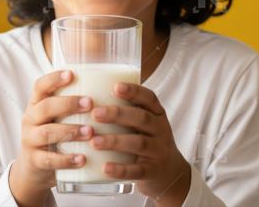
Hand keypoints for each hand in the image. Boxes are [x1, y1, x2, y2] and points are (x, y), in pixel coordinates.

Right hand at [9, 70, 94, 205]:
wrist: (33, 169)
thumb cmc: (54, 136)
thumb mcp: (57, 118)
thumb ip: (74, 106)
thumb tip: (112, 89)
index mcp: (36, 104)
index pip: (40, 86)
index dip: (54, 79)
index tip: (72, 74)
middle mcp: (30, 119)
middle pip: (45, 107)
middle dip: (68, 104)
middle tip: (90, 104)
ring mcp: (30, 140)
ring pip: (47, 133)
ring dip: (70, 131)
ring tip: (90, 132)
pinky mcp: (34, 161)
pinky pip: (49, 160)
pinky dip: (66, 159)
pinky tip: (82, 159)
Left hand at [89, 82, 191, 204]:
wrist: (170, 172)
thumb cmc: (147, 140)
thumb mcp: (144, 123)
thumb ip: (125, 110)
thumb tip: (88, 96)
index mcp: (157, 114)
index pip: (149, 98)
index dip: (133, 91)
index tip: (115, 87)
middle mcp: (161, 130)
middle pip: (142, 118)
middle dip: (118, 114)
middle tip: (95, 113)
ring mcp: (158, 151)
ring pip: (139, 143)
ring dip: (115, 141)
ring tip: (94, 141)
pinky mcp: (152, 171)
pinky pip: (137, 170)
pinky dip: (121, 169)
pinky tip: (105, 167)